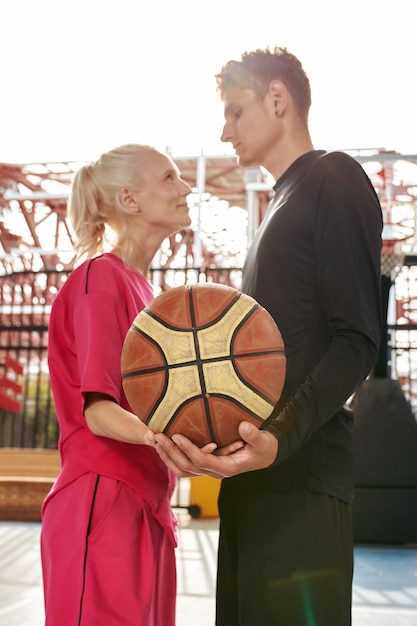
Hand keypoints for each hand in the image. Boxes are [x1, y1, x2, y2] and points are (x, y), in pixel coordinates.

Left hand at [154, 421, 277, 478]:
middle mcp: (215, 472)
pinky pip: (184, 465)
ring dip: (167, 455)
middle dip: (171, 451)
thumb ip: (254, 435)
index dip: (188, 449)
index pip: (202, 461)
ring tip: (153, 439)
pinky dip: (171, 456)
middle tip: (157, 434)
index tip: (177, 435)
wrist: (265, 456)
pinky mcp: (205, 465)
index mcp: (227, 467)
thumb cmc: (264, 447)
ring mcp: (209, 470)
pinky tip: (162, 444)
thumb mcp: (263, 441)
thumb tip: (244, 426)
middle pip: (187, 466)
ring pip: (182, 469)